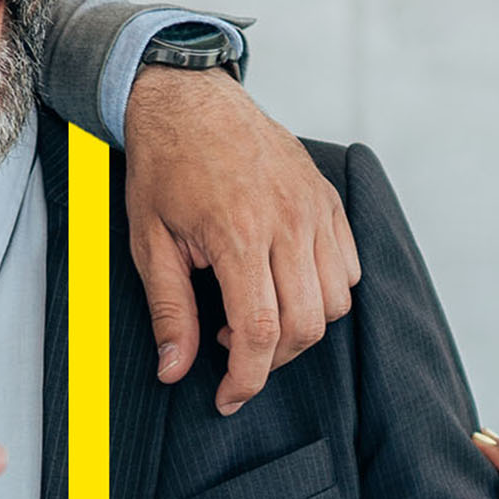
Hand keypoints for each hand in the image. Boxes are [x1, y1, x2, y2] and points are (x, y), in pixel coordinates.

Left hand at [120, 67, 359, 415]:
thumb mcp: (149, 242)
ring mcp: (314, 209)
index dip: (248, 378)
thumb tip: (174, 370)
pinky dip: (325, 293)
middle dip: (273, 360)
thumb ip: (169, 310)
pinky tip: (285, 285)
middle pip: (307, 325)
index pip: (262, 331)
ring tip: (258, 315)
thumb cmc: (166, 167)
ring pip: (336, 302)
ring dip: (302, 327)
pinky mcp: (328, 201)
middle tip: (234, 354)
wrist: (190, 100)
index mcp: (238, 233)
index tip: (229, 397)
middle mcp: (287, 222)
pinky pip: (349, 268)